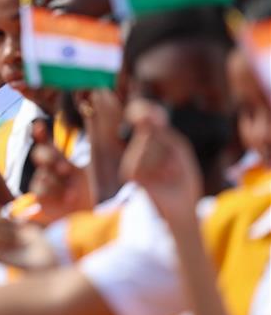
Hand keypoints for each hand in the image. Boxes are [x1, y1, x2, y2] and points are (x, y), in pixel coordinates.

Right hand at [29, 119, 92, 222]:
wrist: (91, 218)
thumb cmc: (90, 193)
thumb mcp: (88, 172)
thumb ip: (78, 156)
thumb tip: (76, 133)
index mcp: (60, 161)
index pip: (46, 143)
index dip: (40, 134)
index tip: (39, 126)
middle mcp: (49, 171)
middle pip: (41, 155)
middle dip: (50, 158)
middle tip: (65, 169)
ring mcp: (43, 186)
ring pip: (42, 177)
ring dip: (56, 184)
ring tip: (72, 193)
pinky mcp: (40, 202)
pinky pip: (39, 195)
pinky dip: (51, 197)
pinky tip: (65, 199)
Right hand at [120, 99, 202, 227]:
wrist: (184, 206)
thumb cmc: (183, 178)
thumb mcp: (178, 149)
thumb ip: (163, 132)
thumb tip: (146, 118)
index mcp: (150, 141)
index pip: (141, 119)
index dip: (142, 110)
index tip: (144, 108)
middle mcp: (138, 150)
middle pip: (147, 131)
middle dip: (164, 143)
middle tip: (175, 164)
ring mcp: (132, 161)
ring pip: (145, 144)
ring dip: (164, 158)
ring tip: (170, 173)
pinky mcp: (130, 173)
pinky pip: (141, 160)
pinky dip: (157, 168)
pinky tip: (163, 179)